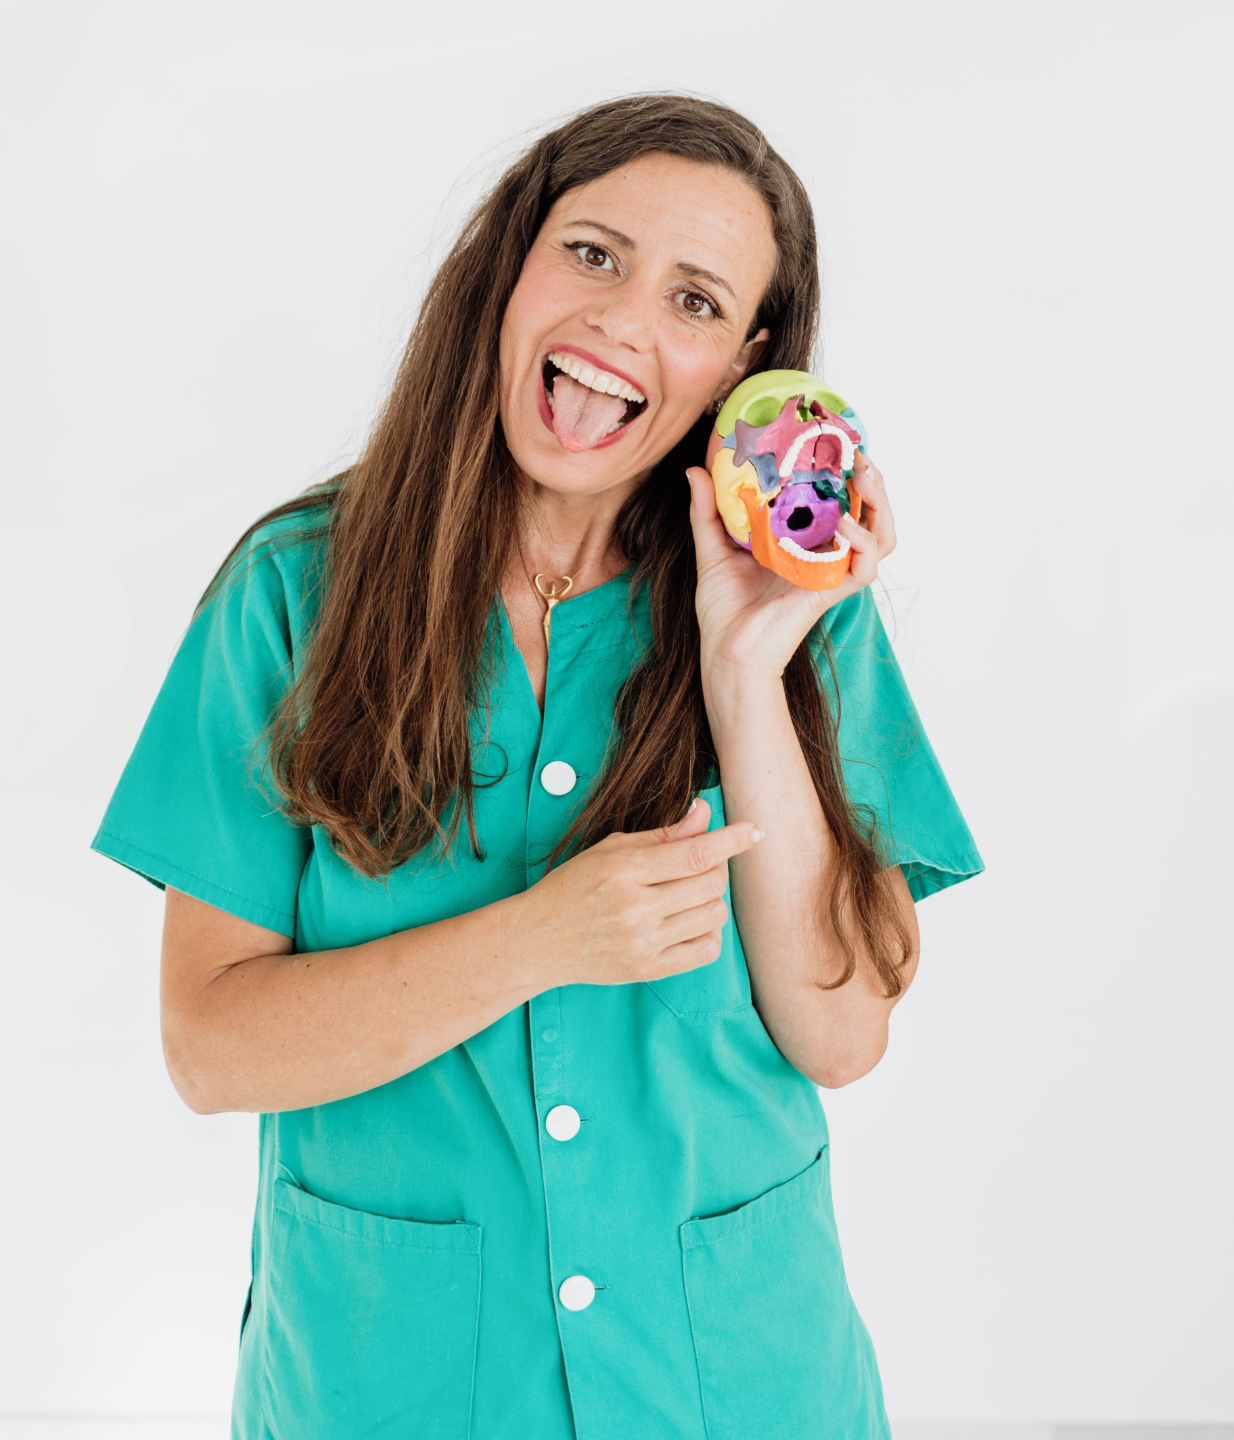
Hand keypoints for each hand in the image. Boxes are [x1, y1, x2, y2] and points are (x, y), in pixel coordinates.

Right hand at [517, 797, 761, 986]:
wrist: (538, 939)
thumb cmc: (572, 886)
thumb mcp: (611, 849)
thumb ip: (663, 835)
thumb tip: (705, 813)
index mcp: (625, 870)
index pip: (696, 853)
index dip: (731, 840)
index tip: (753, 830)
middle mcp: (636, 909)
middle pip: (710, 883)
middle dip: (717, 866)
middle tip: (701, 862)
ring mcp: (644, 943)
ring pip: (713, 915)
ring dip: (711, 898)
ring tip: (690, 892)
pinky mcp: (648, 970)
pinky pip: (705, 951)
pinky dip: (708, 931)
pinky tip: (691, 920)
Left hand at [685, 452, 896, 686]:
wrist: (727, 651)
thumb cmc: (724, 610)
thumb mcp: (712, 549)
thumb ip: (706, 511)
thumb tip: (696, 469)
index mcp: (805, 542)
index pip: (841, 501)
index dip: (848, 473)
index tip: (839, 441)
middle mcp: (825, 555)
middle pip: (870, 514)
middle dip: (874, 482)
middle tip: (860, 454)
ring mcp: (832, 573)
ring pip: (881, 536)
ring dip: (880, 505)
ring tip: (865, 477)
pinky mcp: (832, 592)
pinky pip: (865, 567)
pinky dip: (863, 542)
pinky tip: (845, 522)